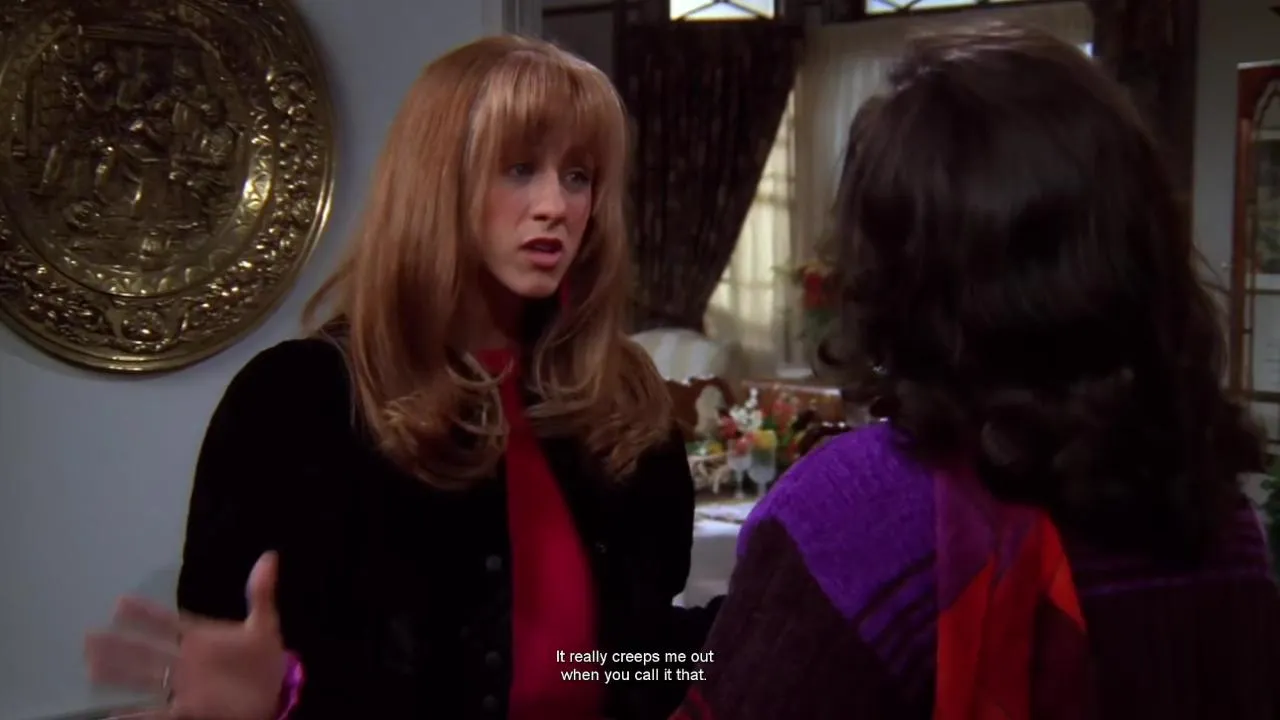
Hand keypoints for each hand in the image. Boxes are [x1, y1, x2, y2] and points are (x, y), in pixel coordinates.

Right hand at [85, 552, 289, 719]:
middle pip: (146, 651)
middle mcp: (186, 660)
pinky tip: (112, 718)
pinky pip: (159, 713)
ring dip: (119, 674)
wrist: (275, 692)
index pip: (167, 623)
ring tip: (90, 668)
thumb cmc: (264, 659)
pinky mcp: (190, 709)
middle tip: (88, 637)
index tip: (119, 602)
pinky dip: (136, 716)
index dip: (146, 614)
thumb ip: (261, 594)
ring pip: (145, 678)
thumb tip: (270, 557)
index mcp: (200, 638)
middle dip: (118, 645)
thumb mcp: (264, 626)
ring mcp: (185, 685)